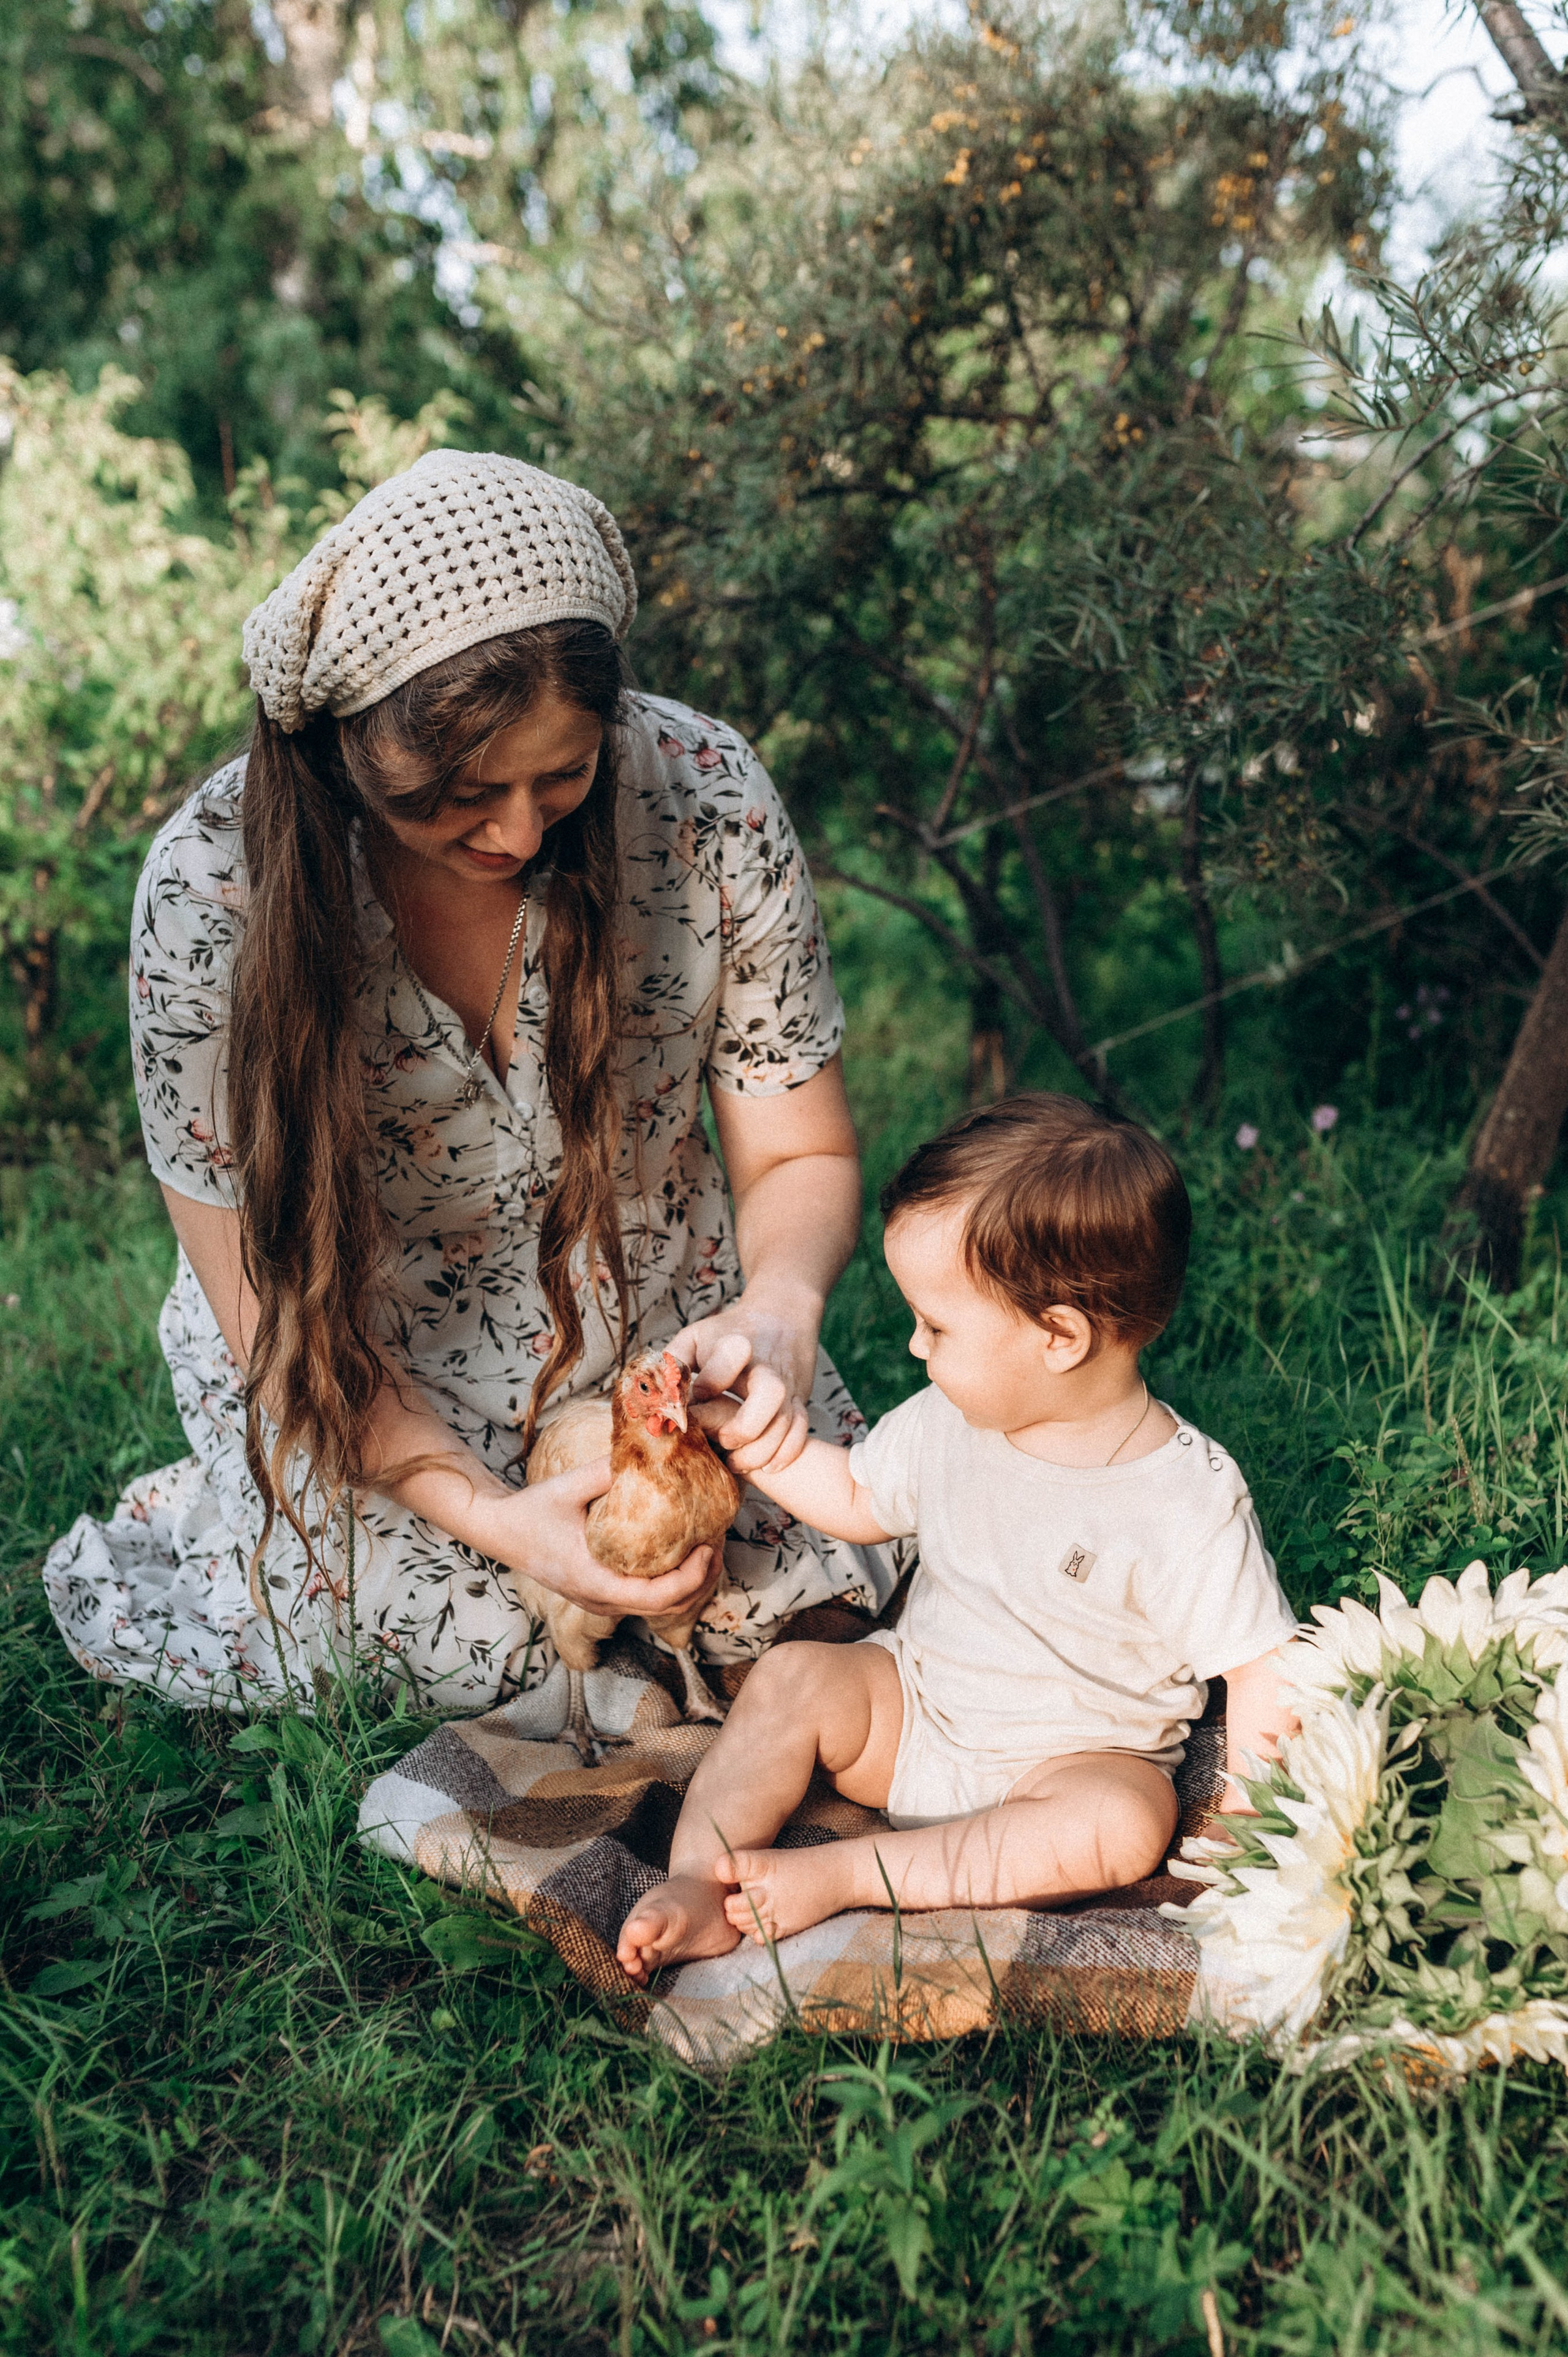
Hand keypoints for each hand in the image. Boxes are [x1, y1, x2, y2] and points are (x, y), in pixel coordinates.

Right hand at [475, 1459, 721, 1618]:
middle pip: (666, 1609)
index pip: (656, 1597)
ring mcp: (600, 1601)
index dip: (691, 1578)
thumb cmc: (530, 1510)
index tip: (708, 1547)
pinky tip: (681, 1555)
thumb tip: (652, 1450)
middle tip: (718, 1544)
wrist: (499, 1530)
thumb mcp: (567, 1486)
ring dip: (689, 1585)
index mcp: (593, 1580)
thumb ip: (607, 1470)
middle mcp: (599, 1599)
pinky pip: (645, 1599)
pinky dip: (671, 1583)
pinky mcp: (601, 1594)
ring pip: (658, 1609)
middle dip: (701, 1581)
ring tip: (708, 1549)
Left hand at [671, 1281, 818, 1477]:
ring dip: (760, 1451)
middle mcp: (766, 1366)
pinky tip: (766, 1467)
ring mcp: (787, 1384)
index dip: (711, 1382)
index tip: (697, 1395)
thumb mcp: (695, 1337)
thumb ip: (672, 1364)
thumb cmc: (727, 1334)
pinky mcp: (799, 1399)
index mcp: (736, 1345)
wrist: (780, 1319)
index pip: (730, 1359)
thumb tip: (655, 1398)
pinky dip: (786, 1452)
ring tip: (734, 1463)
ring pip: (786, 1422)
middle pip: (770, 1394)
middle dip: (744, 1426)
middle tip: (722, 1439)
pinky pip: (802, 1430)